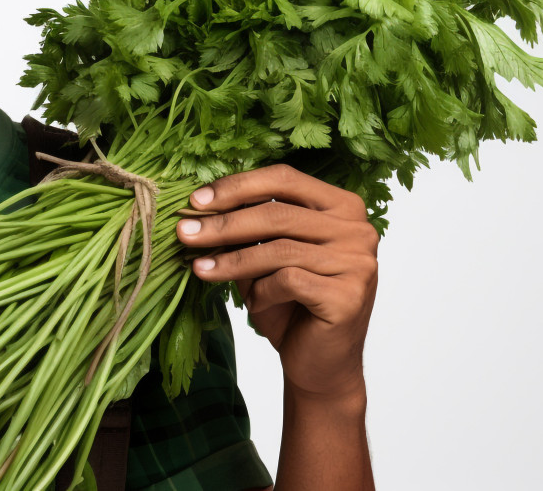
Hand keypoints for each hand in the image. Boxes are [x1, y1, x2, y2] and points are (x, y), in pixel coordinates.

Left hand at [175, 164, 378, 401]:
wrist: (318, 364)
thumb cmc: (291, 304)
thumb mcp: (265, 256)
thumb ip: (248, 227)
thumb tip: (201, 204)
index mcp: (341, 206)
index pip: (284, 178)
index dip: (237, 186)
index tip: (196, 200)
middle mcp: (358, 229)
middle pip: (278, 213)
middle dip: (223, 223)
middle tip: (184, 232)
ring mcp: (358, 262)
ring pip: (279, 248)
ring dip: (231, 259)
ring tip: (199, 269)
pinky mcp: (349, 296)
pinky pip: (288, 280)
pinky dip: (261, 291)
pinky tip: (254, 304)